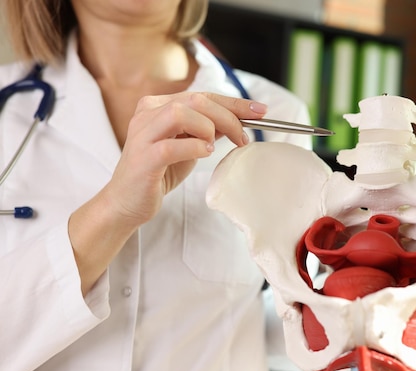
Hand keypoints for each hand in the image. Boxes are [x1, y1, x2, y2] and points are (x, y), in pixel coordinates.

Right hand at [104, 91, 266, 226]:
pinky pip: (172, 146)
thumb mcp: (188, 146)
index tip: (261, 111)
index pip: (203, 95)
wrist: (127, 203)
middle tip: (244, 138)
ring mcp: (143, 134)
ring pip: (182, 114)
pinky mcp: (143, 158)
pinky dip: (195, 147)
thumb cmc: (159, 173)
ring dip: (209, 129)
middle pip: (197, 100)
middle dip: (229, 116)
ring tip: (215, 148)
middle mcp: (148, 113)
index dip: (235, 102)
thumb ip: (207, 130)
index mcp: (158, 106)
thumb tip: (239, 119)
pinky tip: (204, 154)